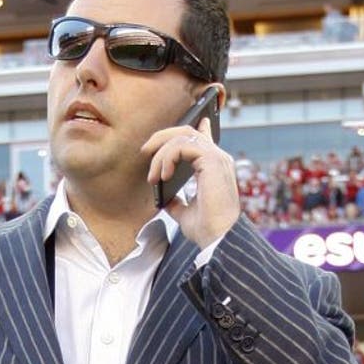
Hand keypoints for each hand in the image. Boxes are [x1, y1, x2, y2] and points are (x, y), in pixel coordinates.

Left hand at [142, 117, 239, 248]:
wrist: (218, 240)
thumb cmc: (207, 229)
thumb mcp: (185, 213)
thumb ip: (177, 202)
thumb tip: (164, 199)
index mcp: (215, 167)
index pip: (204, 138)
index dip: (194, 127)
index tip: (183, 124)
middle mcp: (218, 158)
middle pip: (187, 131)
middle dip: (162, 137)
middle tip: (145, 151)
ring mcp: (217, 157)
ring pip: (182, 136)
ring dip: (160, 154)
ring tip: (153, 176)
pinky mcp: (212, 160)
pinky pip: (183, 146)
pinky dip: (167, 158)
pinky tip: (162, 175)